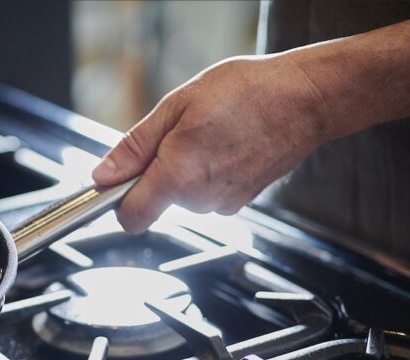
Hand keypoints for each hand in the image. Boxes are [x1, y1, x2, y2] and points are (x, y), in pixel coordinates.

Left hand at [91, 55, 325, 232]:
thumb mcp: (176, 106)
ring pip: (183, 196)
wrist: (306, 99)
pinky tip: (227, 144)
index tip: (117, 182)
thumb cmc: (247, 93)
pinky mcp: (240, 202)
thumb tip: (104, 175)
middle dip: (156, 172)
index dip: (117, 201)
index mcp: (176, 176)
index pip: (130, 217)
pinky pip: (207, 193)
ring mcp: (222, 204)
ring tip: (210, 134)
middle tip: (179, 133)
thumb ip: (135, 147)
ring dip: (185, 170)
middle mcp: (199, 199)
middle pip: (156, 202)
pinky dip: (209, 173)